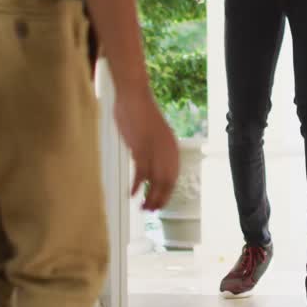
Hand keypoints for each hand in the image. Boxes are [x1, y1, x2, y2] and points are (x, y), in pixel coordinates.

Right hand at [115, 87, 179, 210]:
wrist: (134, 95)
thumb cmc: (140, 112)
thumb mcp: (152, 133)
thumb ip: (154, 148)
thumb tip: (148, 164)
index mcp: (171, 146)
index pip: (174, 176)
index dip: (168, 192)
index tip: (160, 203)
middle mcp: (166, 150)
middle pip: (167, 182)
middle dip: (160, 199)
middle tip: (151, 210)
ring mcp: (154, 149)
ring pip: (156, 180)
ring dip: (150, 197)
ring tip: (143, 208)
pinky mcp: (141, 147)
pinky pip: (141, 172)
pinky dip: (137, 186)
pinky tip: (132, 194)